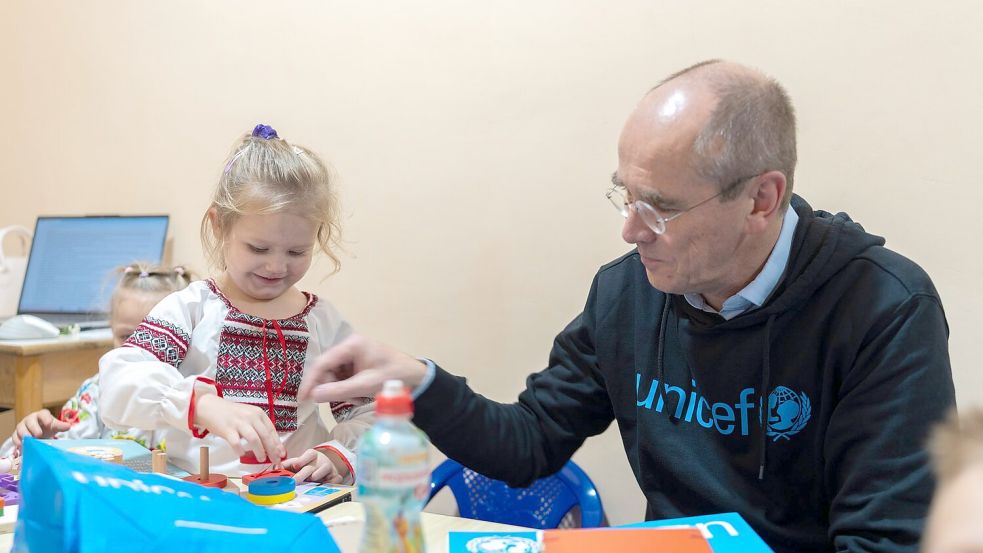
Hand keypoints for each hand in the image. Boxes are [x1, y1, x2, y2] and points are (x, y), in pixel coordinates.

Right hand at [12, 409, 71, 449]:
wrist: (38, 433)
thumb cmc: (47, 427)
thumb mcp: (54, 426)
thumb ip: (60, 426)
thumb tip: (68, 426)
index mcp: (41, 415)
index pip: (43, 414)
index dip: (46, 418)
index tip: (49, 423)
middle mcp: (31, 419)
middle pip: (30, 421)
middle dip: (34, 427)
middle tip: (38, 434)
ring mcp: (22, 426)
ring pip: (20, 428)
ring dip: (24, 434)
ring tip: (30, 440)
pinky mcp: (16, 433)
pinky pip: (15, 436)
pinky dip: (17, 441)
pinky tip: (21, 445)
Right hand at [193, 394, 284, 462]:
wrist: (210, 407)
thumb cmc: (232, 414)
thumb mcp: (249, 416)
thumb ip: (259, 427)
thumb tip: (270, 445)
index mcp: (258, 414)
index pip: (272, 430)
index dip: (278, 444)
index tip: (282, 454)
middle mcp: (251, 417)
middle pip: (265, 436)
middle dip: (272, 450)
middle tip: (275, 461)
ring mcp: (239, 423)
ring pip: (254, 439)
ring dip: (259, 451)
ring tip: (261, 459)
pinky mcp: (227, 429)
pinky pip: (236, 443)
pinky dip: (240, 451)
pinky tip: (241, 454)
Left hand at [282, 448, 346, 483]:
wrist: (326, 465)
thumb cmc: (309, 465)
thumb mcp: (299, 462)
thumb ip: (287, 465)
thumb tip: (275, 468)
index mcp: (311, 455)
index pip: (308, 454)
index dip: (302, 460)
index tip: (295, 465)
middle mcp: (321, 460)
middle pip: (311, 467)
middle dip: (302, 475)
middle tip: (294, 481)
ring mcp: (329, 468)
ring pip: (322, 472)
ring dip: (315, 478)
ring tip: (310, 481)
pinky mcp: (336, 476)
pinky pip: (333, 480)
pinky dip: (329, 483)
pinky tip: (324, 485)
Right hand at [298, 333, 427, 402]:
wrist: (417, 378)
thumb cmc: (394, 377)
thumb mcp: (365, 385)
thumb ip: (339, 391)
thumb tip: (314, 396)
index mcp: (352, 345)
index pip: (323, 362)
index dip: (310, 381)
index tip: (302, 398)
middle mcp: (350, 346)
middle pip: (327, 369)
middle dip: (332, 387)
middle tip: (345, 400)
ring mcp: (354, 354)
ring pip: (334, 375)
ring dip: (341, 390)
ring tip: (358, 398)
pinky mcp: (358, 363)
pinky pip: (343, 377)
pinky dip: (348, 389)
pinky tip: (360, 395)